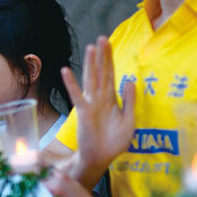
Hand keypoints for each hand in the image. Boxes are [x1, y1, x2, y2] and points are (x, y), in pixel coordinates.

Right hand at [63, 36, 134, 185]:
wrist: (101, 158)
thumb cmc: (114, 142)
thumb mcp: (129, 121)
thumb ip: (130, 101)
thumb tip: (131, 81)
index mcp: (112, 99)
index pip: (111, 74)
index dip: (110, 59)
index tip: (108, 43)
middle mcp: (100, 99)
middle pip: (101, 73)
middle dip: (102, 56)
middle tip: (101, 38)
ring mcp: (91, 104)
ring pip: (91, 80)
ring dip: (90, 64)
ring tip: (90, 48)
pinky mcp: (84, 113)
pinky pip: (77, 96)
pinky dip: (72, 84)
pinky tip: (66, 71)